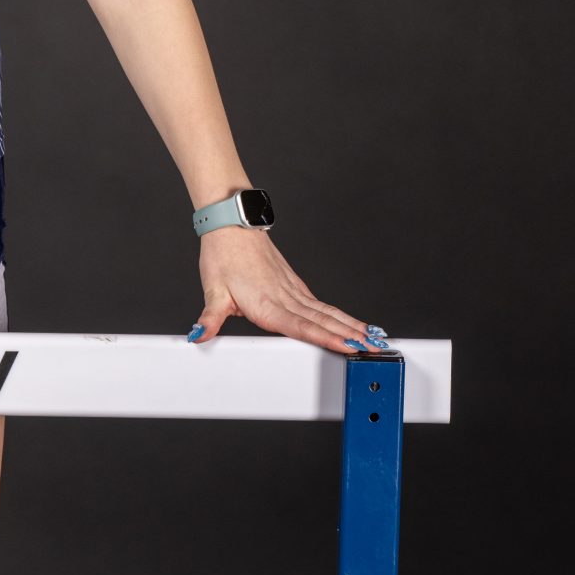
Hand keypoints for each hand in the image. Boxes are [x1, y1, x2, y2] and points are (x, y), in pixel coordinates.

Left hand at [189, 227, 384, 353]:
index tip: (348, 345)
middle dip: (351, 336)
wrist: (231, 226)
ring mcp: (292, 290)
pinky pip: (321, 304)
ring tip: (374, 339)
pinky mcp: (294, 285)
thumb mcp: (212, 290)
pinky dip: (339, 316)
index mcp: (266, 303)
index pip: (301, 326)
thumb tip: (198, 335)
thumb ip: (209, 318)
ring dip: (351, 326)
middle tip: (375, 349)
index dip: (326, 338)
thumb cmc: (222, 255)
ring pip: (327, 312)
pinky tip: (351, 325)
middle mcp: (284, 297)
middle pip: (323, 321)